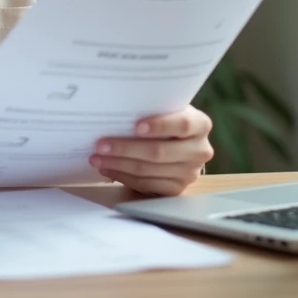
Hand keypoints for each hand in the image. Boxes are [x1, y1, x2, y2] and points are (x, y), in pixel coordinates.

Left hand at [89, 106, 213, 195]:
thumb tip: (116, 110)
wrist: (180, 142)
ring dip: (118, 164)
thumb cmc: (166, 119)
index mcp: (201, 124)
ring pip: (148, 170)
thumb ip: (152, 108)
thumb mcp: (166, 108)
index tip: (136, 126)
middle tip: (100, 145)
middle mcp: (200, 150)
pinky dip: (123, 176)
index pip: (183, 125)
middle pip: (159, 152)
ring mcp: (190, 173)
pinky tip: (108, 169)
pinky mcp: (177, 189)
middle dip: (125, 148)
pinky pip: (146, 184)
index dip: (159, 126)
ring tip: (97, 158)